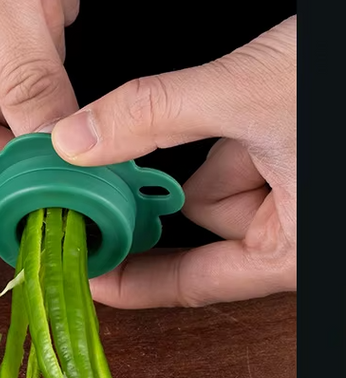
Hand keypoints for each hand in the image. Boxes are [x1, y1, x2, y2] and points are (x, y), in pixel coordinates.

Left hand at [51, 15, 296, 308]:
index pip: (191, 283)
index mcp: (292, 249)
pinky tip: (267, 96)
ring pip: (222, 179)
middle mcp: (295, 229)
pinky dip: (238, 124)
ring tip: (267, 101)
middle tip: (192, 141)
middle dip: (199, 170)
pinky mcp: (297, 160)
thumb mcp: (248, 94)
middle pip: (206, 217)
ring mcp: (298, 193)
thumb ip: (155, 115)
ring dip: (224, 138)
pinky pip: (244, 152)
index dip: (133, 282)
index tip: (85, 277)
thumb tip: (79, 139)